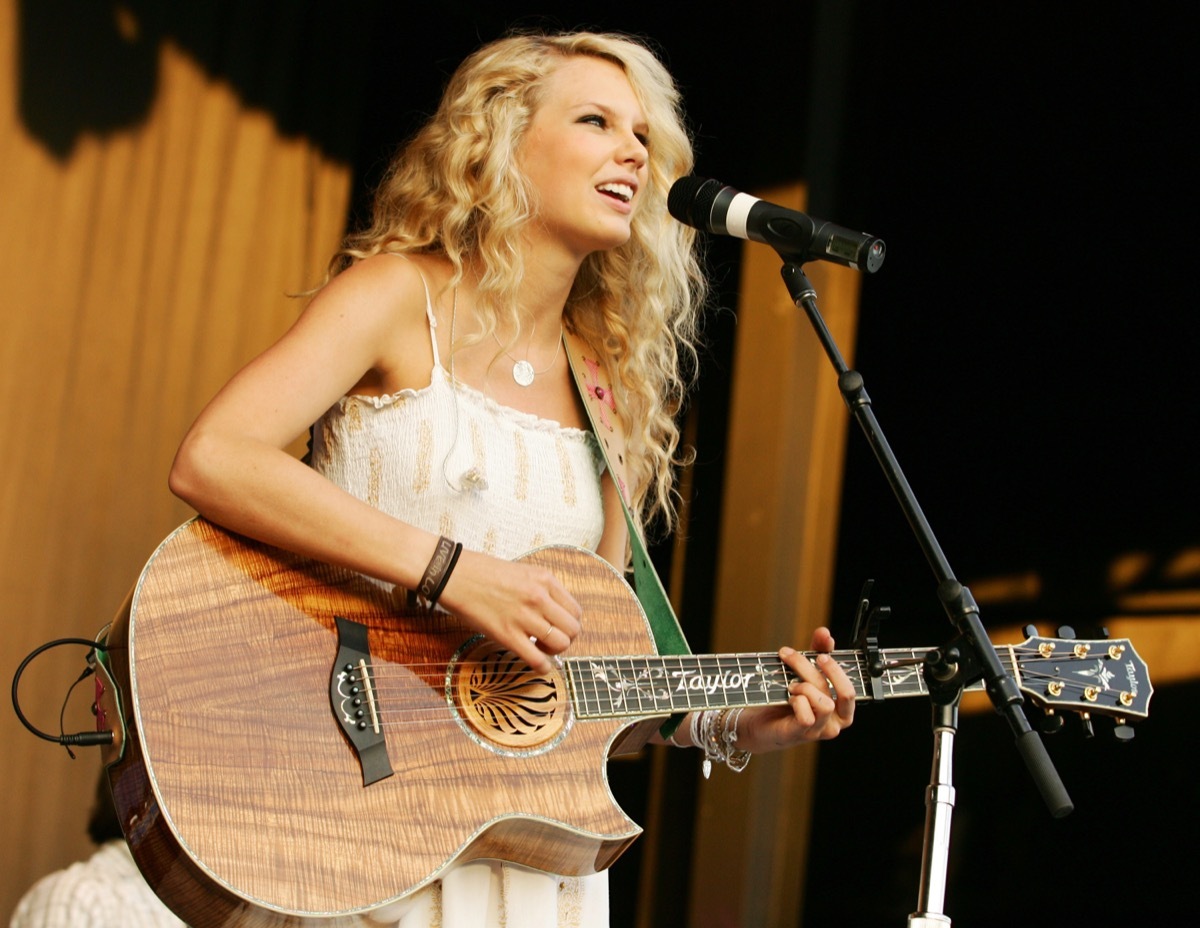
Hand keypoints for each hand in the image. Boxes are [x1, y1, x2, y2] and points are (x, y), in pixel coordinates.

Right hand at [437, 550, 582, 671]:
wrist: (454, 574)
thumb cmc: (483, 572)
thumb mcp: (522, 572)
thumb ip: (541, 590)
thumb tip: (553, 612)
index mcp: (545, 579)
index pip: (575, 610)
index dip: (570, 624)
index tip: (559, 628)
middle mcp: (539, 597)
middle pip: (573, 629)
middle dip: (566, 639)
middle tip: (551, 641)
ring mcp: (524, 616)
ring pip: (560, 644)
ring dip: (553, 652)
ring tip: (539, 648)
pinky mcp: (507, 634)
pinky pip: (537, 659)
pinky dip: (542, 667)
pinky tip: (536, 663)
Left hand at [738, 626, 855, 752]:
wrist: (759, 723)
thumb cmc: (787, 698)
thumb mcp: (804, 673)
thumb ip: (818, 652)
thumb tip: (825, 633)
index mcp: (842, 708)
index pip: (851, 688)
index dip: (837, 669)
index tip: (820, 654)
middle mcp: (836, 722)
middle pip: (839, 692)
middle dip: (814, 669)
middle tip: (791, 656)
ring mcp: (821, 730)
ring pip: (824, 702)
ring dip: (804, 687)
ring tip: (790, 685)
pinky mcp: (802, 734)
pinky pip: (807, 715)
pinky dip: (797, 701)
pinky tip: (788, 699)